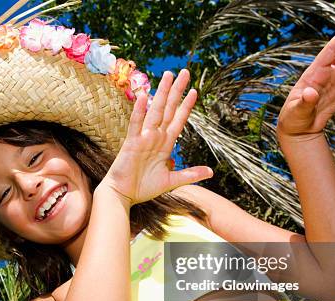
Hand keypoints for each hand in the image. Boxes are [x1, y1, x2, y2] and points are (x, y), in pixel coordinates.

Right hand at [100, 69, 212, 205]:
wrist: (123, 195)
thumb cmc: (143, 188)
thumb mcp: (172, 182)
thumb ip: (190, 174)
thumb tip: (211, 171)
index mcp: (164, 144)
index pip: (178, 120)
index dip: (186, 106)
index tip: (195, 92)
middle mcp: (155, 137)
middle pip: (168, 109)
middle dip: (177, 91)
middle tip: (184, 72)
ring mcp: (143, 138)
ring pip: (155, 111)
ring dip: (162, 93)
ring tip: (168, 75)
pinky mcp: (131, 143)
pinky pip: (136, 124)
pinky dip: (140, 110)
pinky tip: (144, 96)